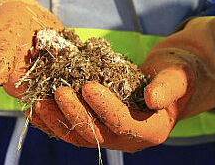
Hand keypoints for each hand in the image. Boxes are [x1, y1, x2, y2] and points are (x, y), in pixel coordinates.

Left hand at [28, 16, 214, 151]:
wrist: (164, 79)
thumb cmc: (174, 74)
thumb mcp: (178, 76)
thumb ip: (168, 87)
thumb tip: (152, 99)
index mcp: (151, 130)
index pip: (125, 125)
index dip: (106, 108)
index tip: (89, 86)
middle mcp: (128, 139)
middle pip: (97, 134)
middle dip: (75, 114)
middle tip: (59, 91)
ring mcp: (110, 135)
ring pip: (79, 136)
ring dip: (57, 121)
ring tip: (38, 103)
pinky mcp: (96, 126)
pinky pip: (71, 128)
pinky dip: (53, 120)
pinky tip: (36, 110)